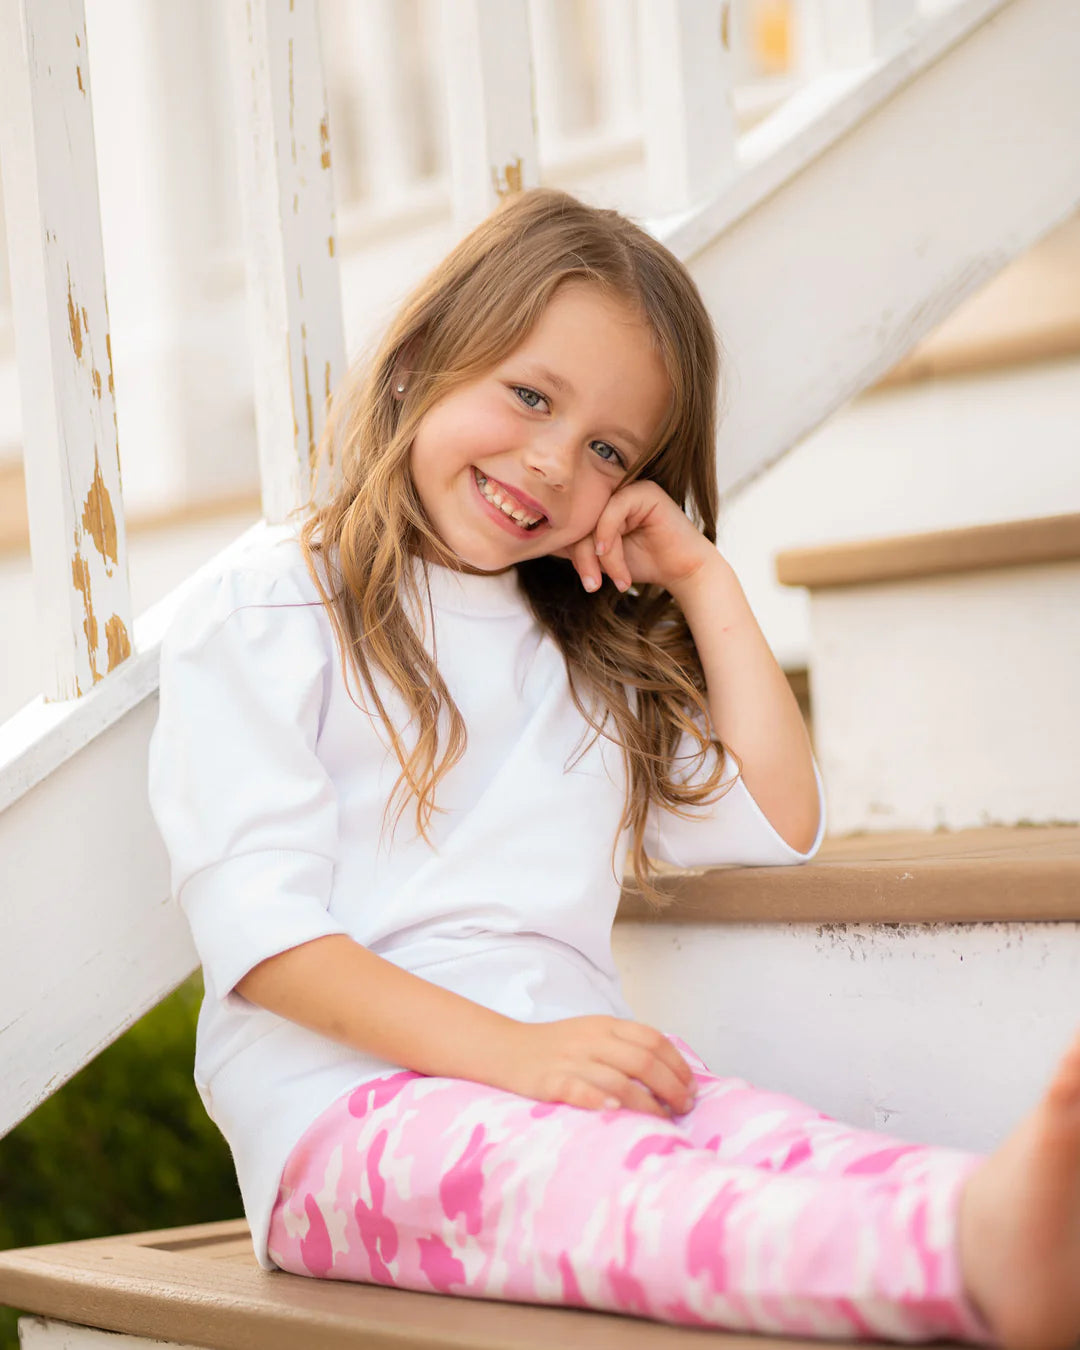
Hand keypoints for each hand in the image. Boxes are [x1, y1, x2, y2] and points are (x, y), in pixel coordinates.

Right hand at [494, 1015, 697, 1117]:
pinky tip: (616, 1112)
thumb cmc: (556, 1047)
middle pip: (643, 1061)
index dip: (677, 1064)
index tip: (691, 1086)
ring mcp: (571, 1060)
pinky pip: (580, 1089)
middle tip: (685, 1107)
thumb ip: (625, 1045)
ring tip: (663, 1120)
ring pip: (619, 1079)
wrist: (506, 1049)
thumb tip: (670, 1072)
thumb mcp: (593, 1034)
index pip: (652, 1040)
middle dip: (671, 1087)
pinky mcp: (551, 1081)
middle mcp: (592, 1040)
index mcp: (605, 1025)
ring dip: (647, 1103)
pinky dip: (600, 1100)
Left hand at [555, 481, 715, 595]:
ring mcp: (628, 487)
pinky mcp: (644, 491)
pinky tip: (616, 561)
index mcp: (600, 503)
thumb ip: (574, 547)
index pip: (572, 523)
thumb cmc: (643, 564)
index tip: (585, 579)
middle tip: (593, 585)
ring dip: (602, 557)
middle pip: (579, 522)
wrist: (682, 571)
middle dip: (583, 559)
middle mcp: (612, 491)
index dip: (570, 552)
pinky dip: (609, 539)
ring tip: (616, 579)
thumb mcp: (599, 557)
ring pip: (594, 521)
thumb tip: (539, 544)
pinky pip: (612, 512)